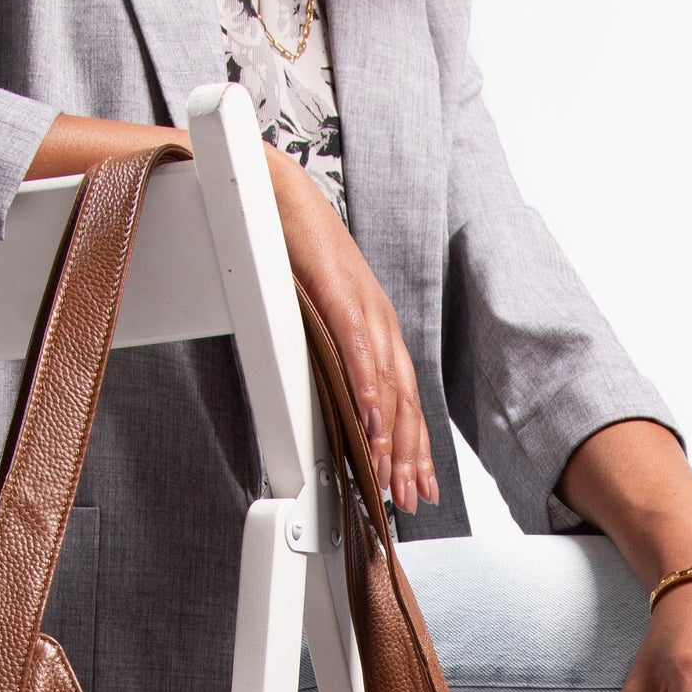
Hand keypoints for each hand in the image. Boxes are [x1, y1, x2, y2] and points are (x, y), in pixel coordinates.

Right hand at [264, 145, 436, 511]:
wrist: (276, 193)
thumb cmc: (293, 252)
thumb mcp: (316, 319)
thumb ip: (330, 362)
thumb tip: (334, 408)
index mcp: (377, 332)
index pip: (403, 402)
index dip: (412, 449)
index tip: (416, 488)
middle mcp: (379, 323)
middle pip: (403, 402)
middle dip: (408, 456)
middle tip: (410, 498)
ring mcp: (363, 307)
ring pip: (385, 384)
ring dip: (389, 435)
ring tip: (390, 476)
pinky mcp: (338, 291)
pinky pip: (357, 348)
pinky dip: (365, 387)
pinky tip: (369, 420)